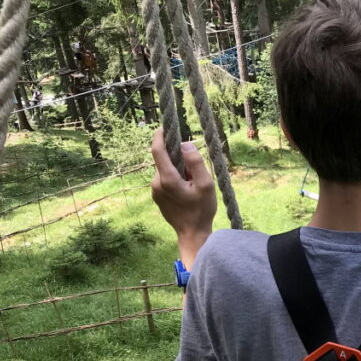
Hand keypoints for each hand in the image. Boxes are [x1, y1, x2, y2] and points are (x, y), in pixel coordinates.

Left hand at [150, 128, 216, 255]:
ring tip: (192, 184)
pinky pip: (164, 180)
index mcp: (167, 178)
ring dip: (177, 170)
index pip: (157, 150)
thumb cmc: (202, 210)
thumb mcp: (206, 184)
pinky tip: (187, 191)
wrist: (192, 234)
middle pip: (164, 160)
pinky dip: (174, 178)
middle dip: (177, 158)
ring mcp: (155, 191)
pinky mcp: (156, 196)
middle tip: (195, 170)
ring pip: (165, 170)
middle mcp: (156, 183)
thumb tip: (185, 144)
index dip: (160, 136)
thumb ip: (195, 162)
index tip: (165, 127)